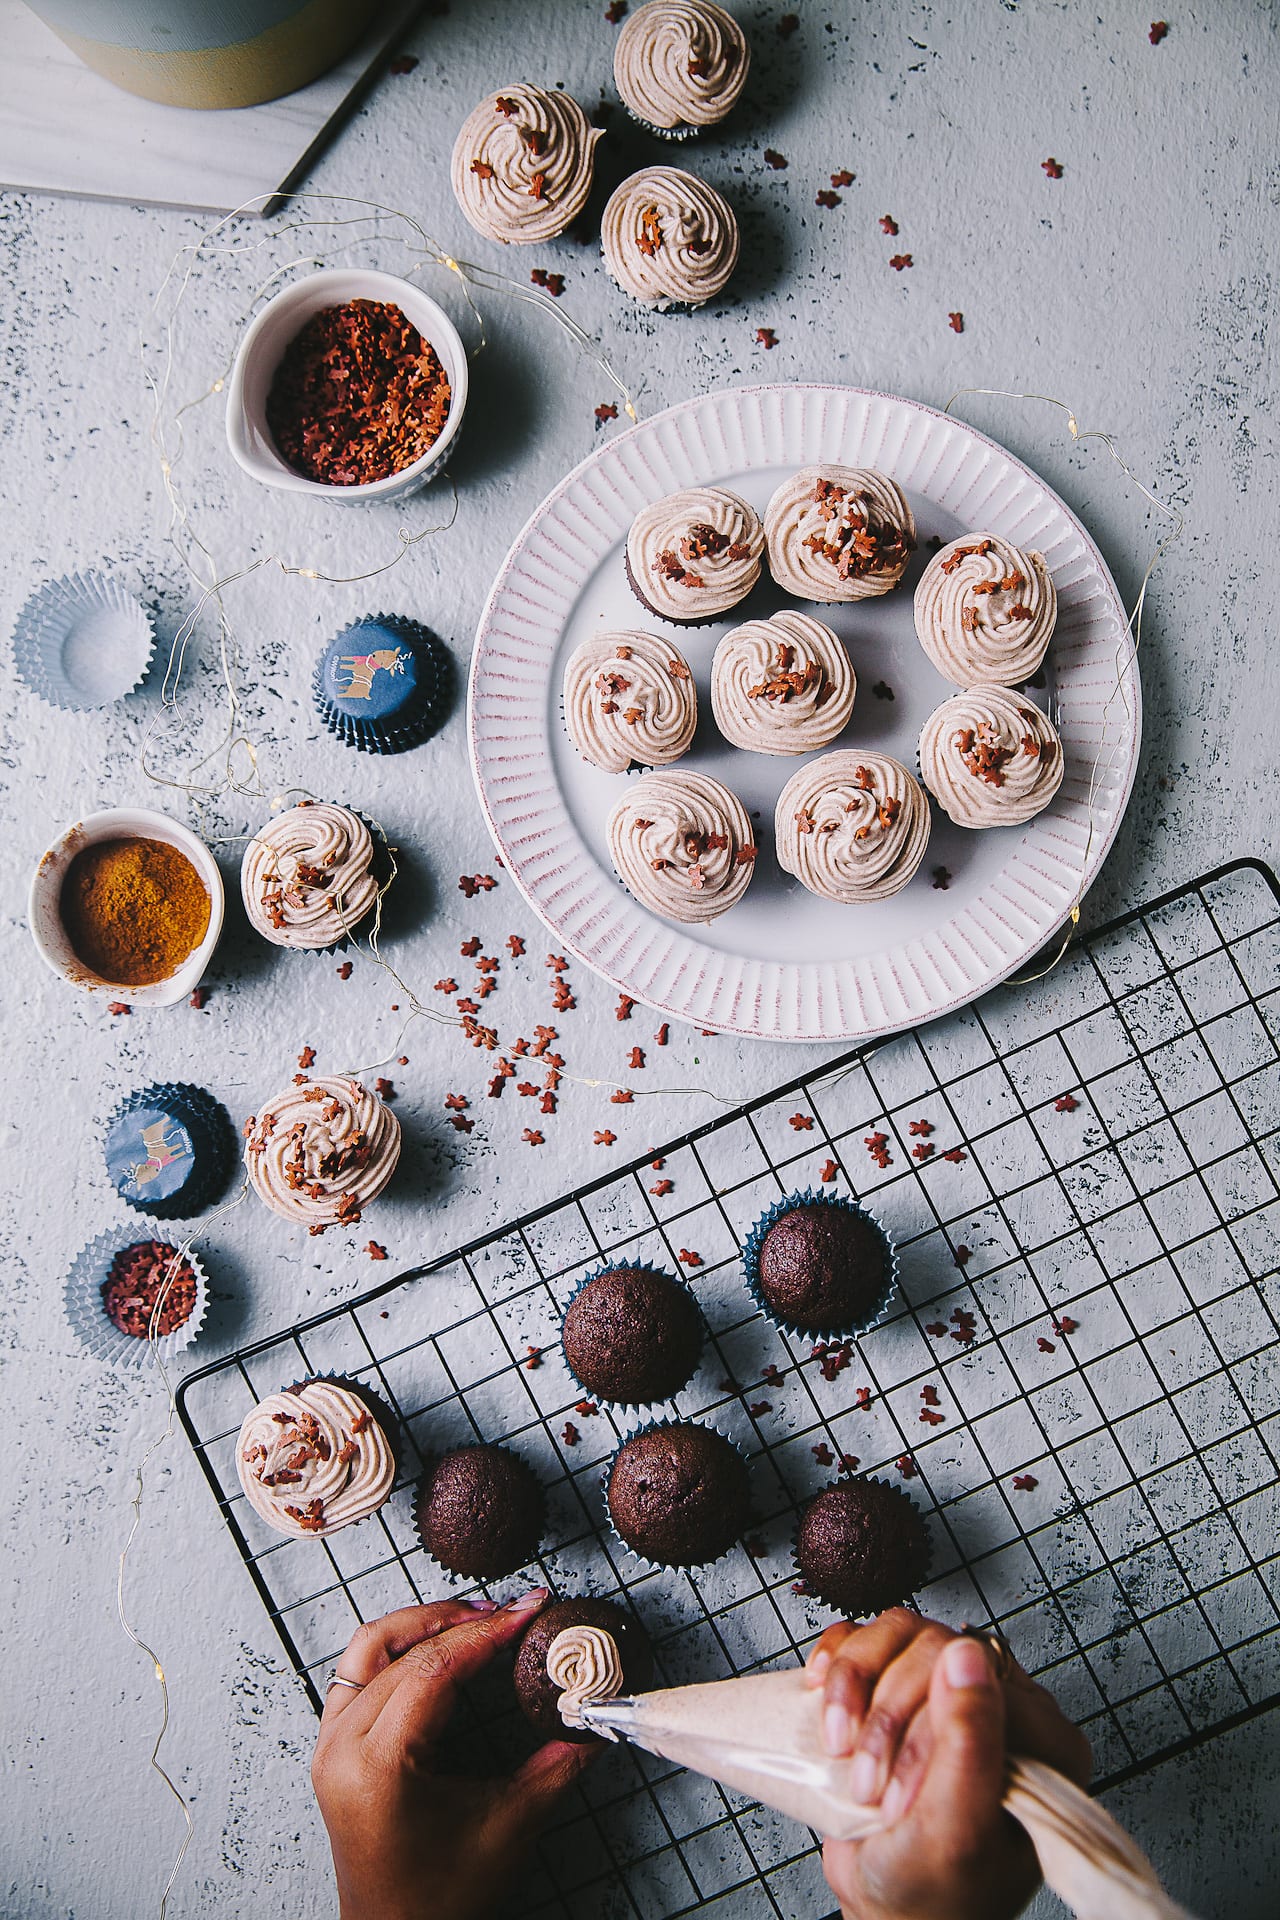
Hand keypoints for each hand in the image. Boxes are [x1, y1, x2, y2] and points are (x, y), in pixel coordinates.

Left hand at [312, 1590, 597, 1919]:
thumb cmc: (442, 1897)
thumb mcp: (509, 1826)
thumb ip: (556, 1766)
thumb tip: (595, 1720)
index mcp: (378, 1764)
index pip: (434, 1668)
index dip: (487, 1632)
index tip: (528, 1610)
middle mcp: (341, 1746)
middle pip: (403, 1650)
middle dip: (463, 1620)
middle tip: (513, 1611)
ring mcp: (328, 1744)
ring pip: (370, 1648)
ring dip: (424, 1623)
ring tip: (477, 1618)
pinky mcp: (330, 1746)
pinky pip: (357, 1672)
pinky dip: (398, 1647)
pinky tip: (436, 1646)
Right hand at [806, 1609, 1091, 1919]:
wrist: (888, 1911)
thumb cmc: (932, 1893)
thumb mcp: (955, 1832)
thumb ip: (970, 1747)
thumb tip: (967, 1654)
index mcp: (1043, 1743)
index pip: (986, 1680)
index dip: (930, 1725)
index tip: (898, 1791)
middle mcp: (1001, 1709)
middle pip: (935, 1648)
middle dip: (885, 1715)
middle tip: (866, 1782)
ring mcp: (945, 1693)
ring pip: (898, 1631)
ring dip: (852, 1682)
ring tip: (838, 1746)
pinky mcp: (898, 1685)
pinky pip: (865, 1636)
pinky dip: (835, 1658)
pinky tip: (819, 1694)